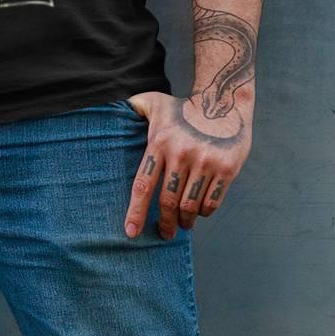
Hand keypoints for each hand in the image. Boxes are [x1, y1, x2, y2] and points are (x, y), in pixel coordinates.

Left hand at [122, 91, 251, 240]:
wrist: (223, 101)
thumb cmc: (183, 108)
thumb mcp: (154, 102)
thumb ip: (132, 108)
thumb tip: (108, 114)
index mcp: (159, 142)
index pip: (143, 184)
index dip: (136, 211)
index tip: (131, 232)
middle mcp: (181, 153)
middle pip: (167, 201)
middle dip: (165, 223)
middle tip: (164, 233)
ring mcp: (205, 161)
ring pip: (190, 206)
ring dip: (185, 221)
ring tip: (183, 223)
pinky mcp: (226, 168)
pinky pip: (212, 203)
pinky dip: (204, 212)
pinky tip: (200, 210)